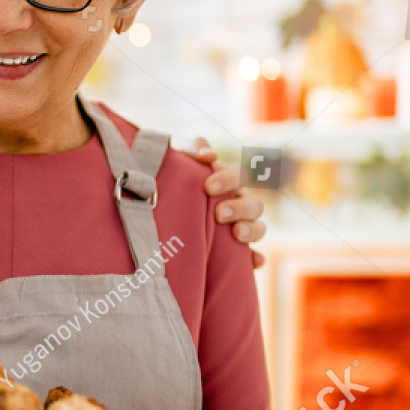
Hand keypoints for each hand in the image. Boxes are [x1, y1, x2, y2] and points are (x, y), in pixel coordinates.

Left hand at [179, 138, 266, 267]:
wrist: (150, 204)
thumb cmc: (168, 176)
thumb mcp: (176, 156)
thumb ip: (192, 146)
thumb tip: (209, 156)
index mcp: (225, 181)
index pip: (238, 175)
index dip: (228, 180)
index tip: (208, 187)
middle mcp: (236, 203)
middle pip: (254, 204)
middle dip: (239, 208)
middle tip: (219, 213)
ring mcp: (237, 227)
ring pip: (259, 227)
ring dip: (252, 230)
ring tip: (237, 234)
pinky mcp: (232, 251)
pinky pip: (251, 257)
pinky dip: (256, 259)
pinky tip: (255, 262)